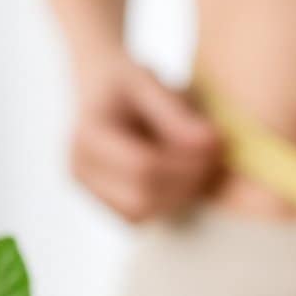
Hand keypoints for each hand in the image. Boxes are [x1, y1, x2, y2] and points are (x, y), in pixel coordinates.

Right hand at [69, 57, 220, 222]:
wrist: (96, 88)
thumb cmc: (124, 81)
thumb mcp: (149, 82)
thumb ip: (176, 113)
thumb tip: (211, 144)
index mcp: (88, 136)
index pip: (142, 166)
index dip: (185, 162)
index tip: (216, 144)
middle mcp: (80, 168)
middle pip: (141, 196)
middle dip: (185, 182)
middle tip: (214, 157)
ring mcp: (87, 189)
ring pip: (141, 212)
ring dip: (177, 194)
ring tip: (198, 163)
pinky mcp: (101, 201)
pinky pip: (138, 215)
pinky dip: (164, 200)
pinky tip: (178, 174)